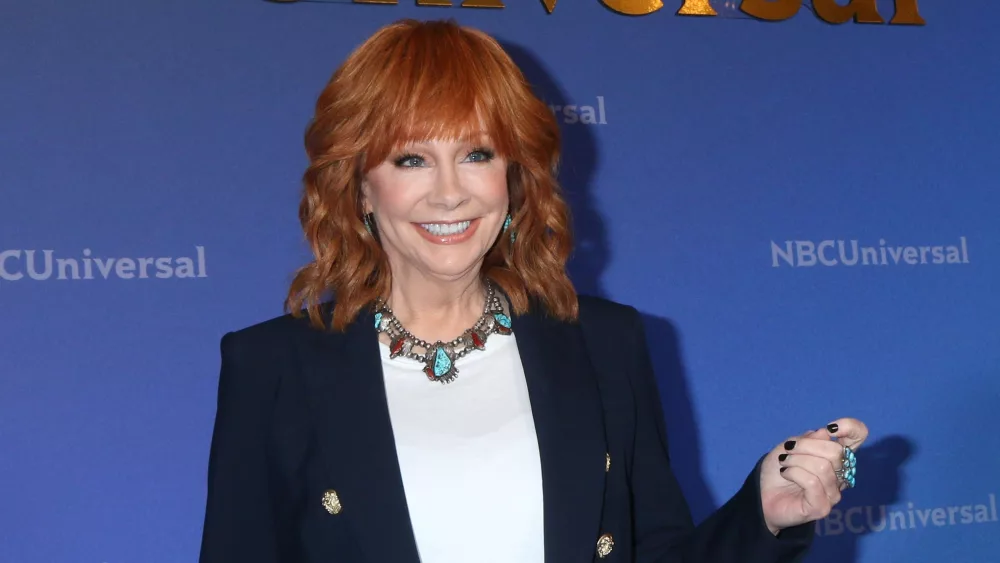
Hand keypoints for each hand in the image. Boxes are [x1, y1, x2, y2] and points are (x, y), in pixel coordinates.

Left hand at [759, 417, 868, 534]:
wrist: (761, 494)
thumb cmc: (779, 469)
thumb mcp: (789, 446)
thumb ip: (809, 439)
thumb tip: (826, 433)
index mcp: (835, 457)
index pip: (858, 438)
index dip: (851, 428)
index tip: (831, 428)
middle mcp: (840, 475)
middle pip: (836, 452)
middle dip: (806, 445)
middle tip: (788, 449)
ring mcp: (833, 493)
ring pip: (823, 467)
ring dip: (796, 460)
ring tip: (784, 463)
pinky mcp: (822, 507)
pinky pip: (812, 482)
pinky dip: (794, 472)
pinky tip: (785, 473)